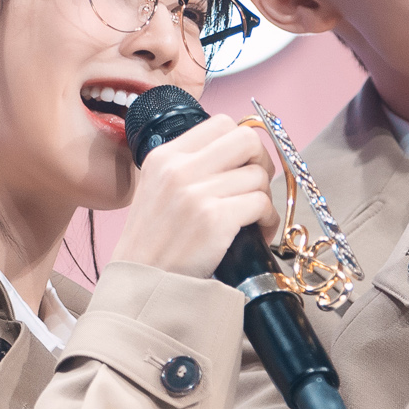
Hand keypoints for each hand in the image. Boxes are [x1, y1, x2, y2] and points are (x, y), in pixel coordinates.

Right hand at [111, 116, 278, 279]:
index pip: (220, 123)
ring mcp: (195, 193)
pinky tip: (257, 233)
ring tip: (254, 221)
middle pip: (246, 139)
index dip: (242, 144)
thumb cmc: (153, 244)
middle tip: (256, 188)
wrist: (140, 284)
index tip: (244, 166)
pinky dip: (268, 220)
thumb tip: (233, 156)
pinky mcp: (213, 220)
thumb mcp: (156, 190)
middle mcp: (178, 168)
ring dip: (265, 199)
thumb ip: (187, 168)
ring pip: (258, 176)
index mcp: (164, 156)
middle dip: (261, 163)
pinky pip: (261, 204)